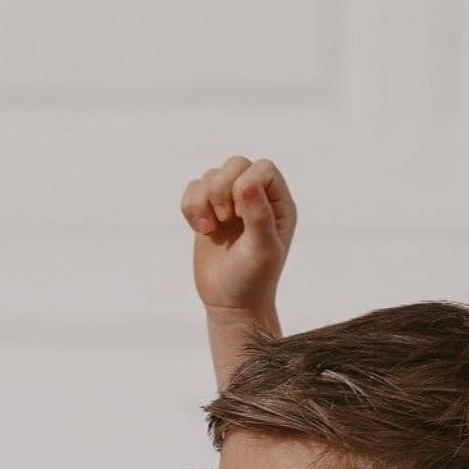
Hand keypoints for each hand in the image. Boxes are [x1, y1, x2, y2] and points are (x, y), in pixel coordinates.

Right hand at [181, 155, 294, 328]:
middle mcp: (256, 198)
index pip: (263, 168)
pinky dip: (190, 206)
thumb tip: (247, 183)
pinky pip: (193, 189)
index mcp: (278, 204)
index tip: (241, 216)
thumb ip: (259, 215)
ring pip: (211, 176)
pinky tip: (199, 229)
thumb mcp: (263, 250)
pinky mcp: (207, 212)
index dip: (246, 184)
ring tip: (210, 228)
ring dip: (203, 200)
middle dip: (221, 189)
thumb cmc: (253, 280)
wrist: (230, 304)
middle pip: (235, 164)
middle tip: (224, 219)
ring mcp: (230, 204)